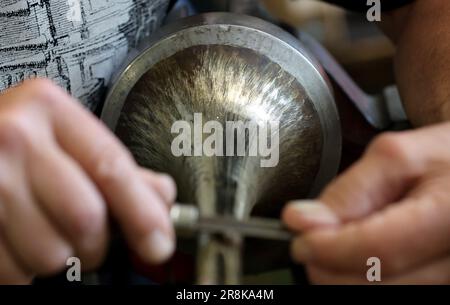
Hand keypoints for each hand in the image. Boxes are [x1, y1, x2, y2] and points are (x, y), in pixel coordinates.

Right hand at [0, 79, 175, 283]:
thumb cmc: (14, 144)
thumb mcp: (62, 136)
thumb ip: (114, 166)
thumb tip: (162, 197)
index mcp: (49, 109)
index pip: (111, 168)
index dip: (143, 214)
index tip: (159, 243)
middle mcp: (15, 137)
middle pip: (86, 217)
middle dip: (98, 244)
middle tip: (90, 239)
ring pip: (52, 253)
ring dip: (61, 258)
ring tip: (46, 233)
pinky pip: (16, 272)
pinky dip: (26, 271)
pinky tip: (20, 242)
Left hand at [283, 123, 449, 283]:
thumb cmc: (443, 160)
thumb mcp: (396, 157)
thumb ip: (348, 190)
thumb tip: (300, 220)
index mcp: (449, 217)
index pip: (378, 250)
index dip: (328, 249)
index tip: (299, 240)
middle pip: (371, 284)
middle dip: (327, 263)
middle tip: (314, 239)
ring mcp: (447, 280)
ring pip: (373, 293)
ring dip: (341, 271)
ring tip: (344, 239)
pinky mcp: (436, 285)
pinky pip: (384, 291)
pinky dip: (359, 276)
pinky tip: (360, 252)